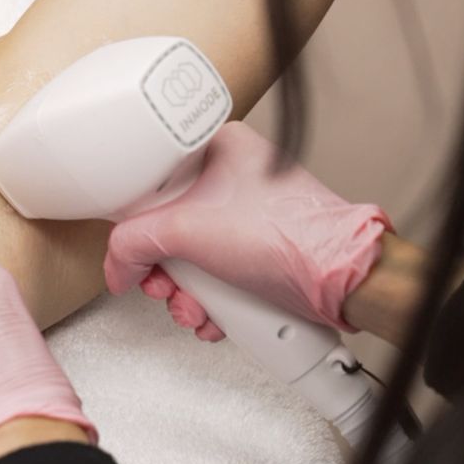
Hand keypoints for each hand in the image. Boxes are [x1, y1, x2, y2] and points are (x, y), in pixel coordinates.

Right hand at [104, 121, 392, 339]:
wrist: (346, 282)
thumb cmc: (290, 239)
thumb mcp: (187, 231)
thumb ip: (132, 244)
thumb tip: (117, 265)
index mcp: (217, 147)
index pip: (151, 179)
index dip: (135, 220)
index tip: (132, 245)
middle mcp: (234, 176)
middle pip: (169, 225)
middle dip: (163, 270)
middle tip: (162, 286)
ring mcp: (249, 216)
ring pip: (193, 257)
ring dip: (185, 294)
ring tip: (195, 309)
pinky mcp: (261, 251)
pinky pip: (218, 274)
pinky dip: (211, 301)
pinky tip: (216, 316)